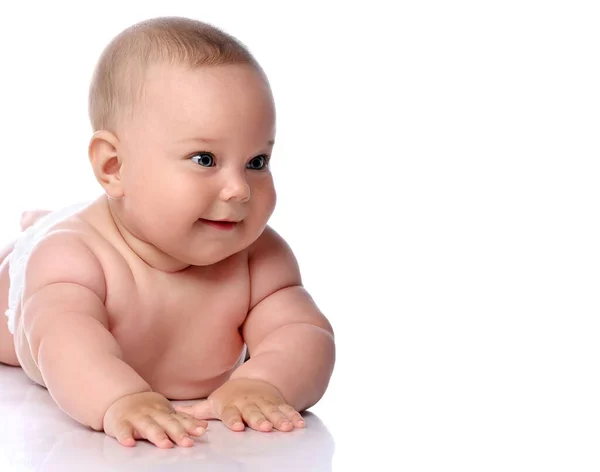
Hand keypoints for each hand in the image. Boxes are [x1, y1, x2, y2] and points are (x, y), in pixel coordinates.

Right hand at [103, 392, 207, 447]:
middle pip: (166, 423)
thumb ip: (183, 420)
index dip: (190, 425)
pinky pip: (122, 430)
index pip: (179, 419)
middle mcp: (152, 413)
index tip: (201, 431)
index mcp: (164, 411)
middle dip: (178, 432)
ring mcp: (136, 418)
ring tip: (165, 445)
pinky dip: (125, 436)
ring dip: (157, 435)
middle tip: (187, 442)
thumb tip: (204, 427)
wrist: (121, 398)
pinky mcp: (120, 423)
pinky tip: (129, 443)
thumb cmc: (147, 409)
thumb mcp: (166, 412)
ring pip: (147, 426)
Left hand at [175, 378, 304, 432]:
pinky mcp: (278, 404)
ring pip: (272, 412)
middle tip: (263, 427)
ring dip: (279, 420)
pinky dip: (293, 417)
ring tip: (286, 428)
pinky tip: (300, 425)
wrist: (255, 381)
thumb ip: (198, 412)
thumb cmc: (231, 397)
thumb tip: (176, 415)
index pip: (231, 413)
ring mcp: (265, 404)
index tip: (236, 426)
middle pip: (253, 413)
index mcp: (232, 405)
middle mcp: (249, 404)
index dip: (233, 419)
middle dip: (258, 419)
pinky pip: (287, 411)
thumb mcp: (214, 402)